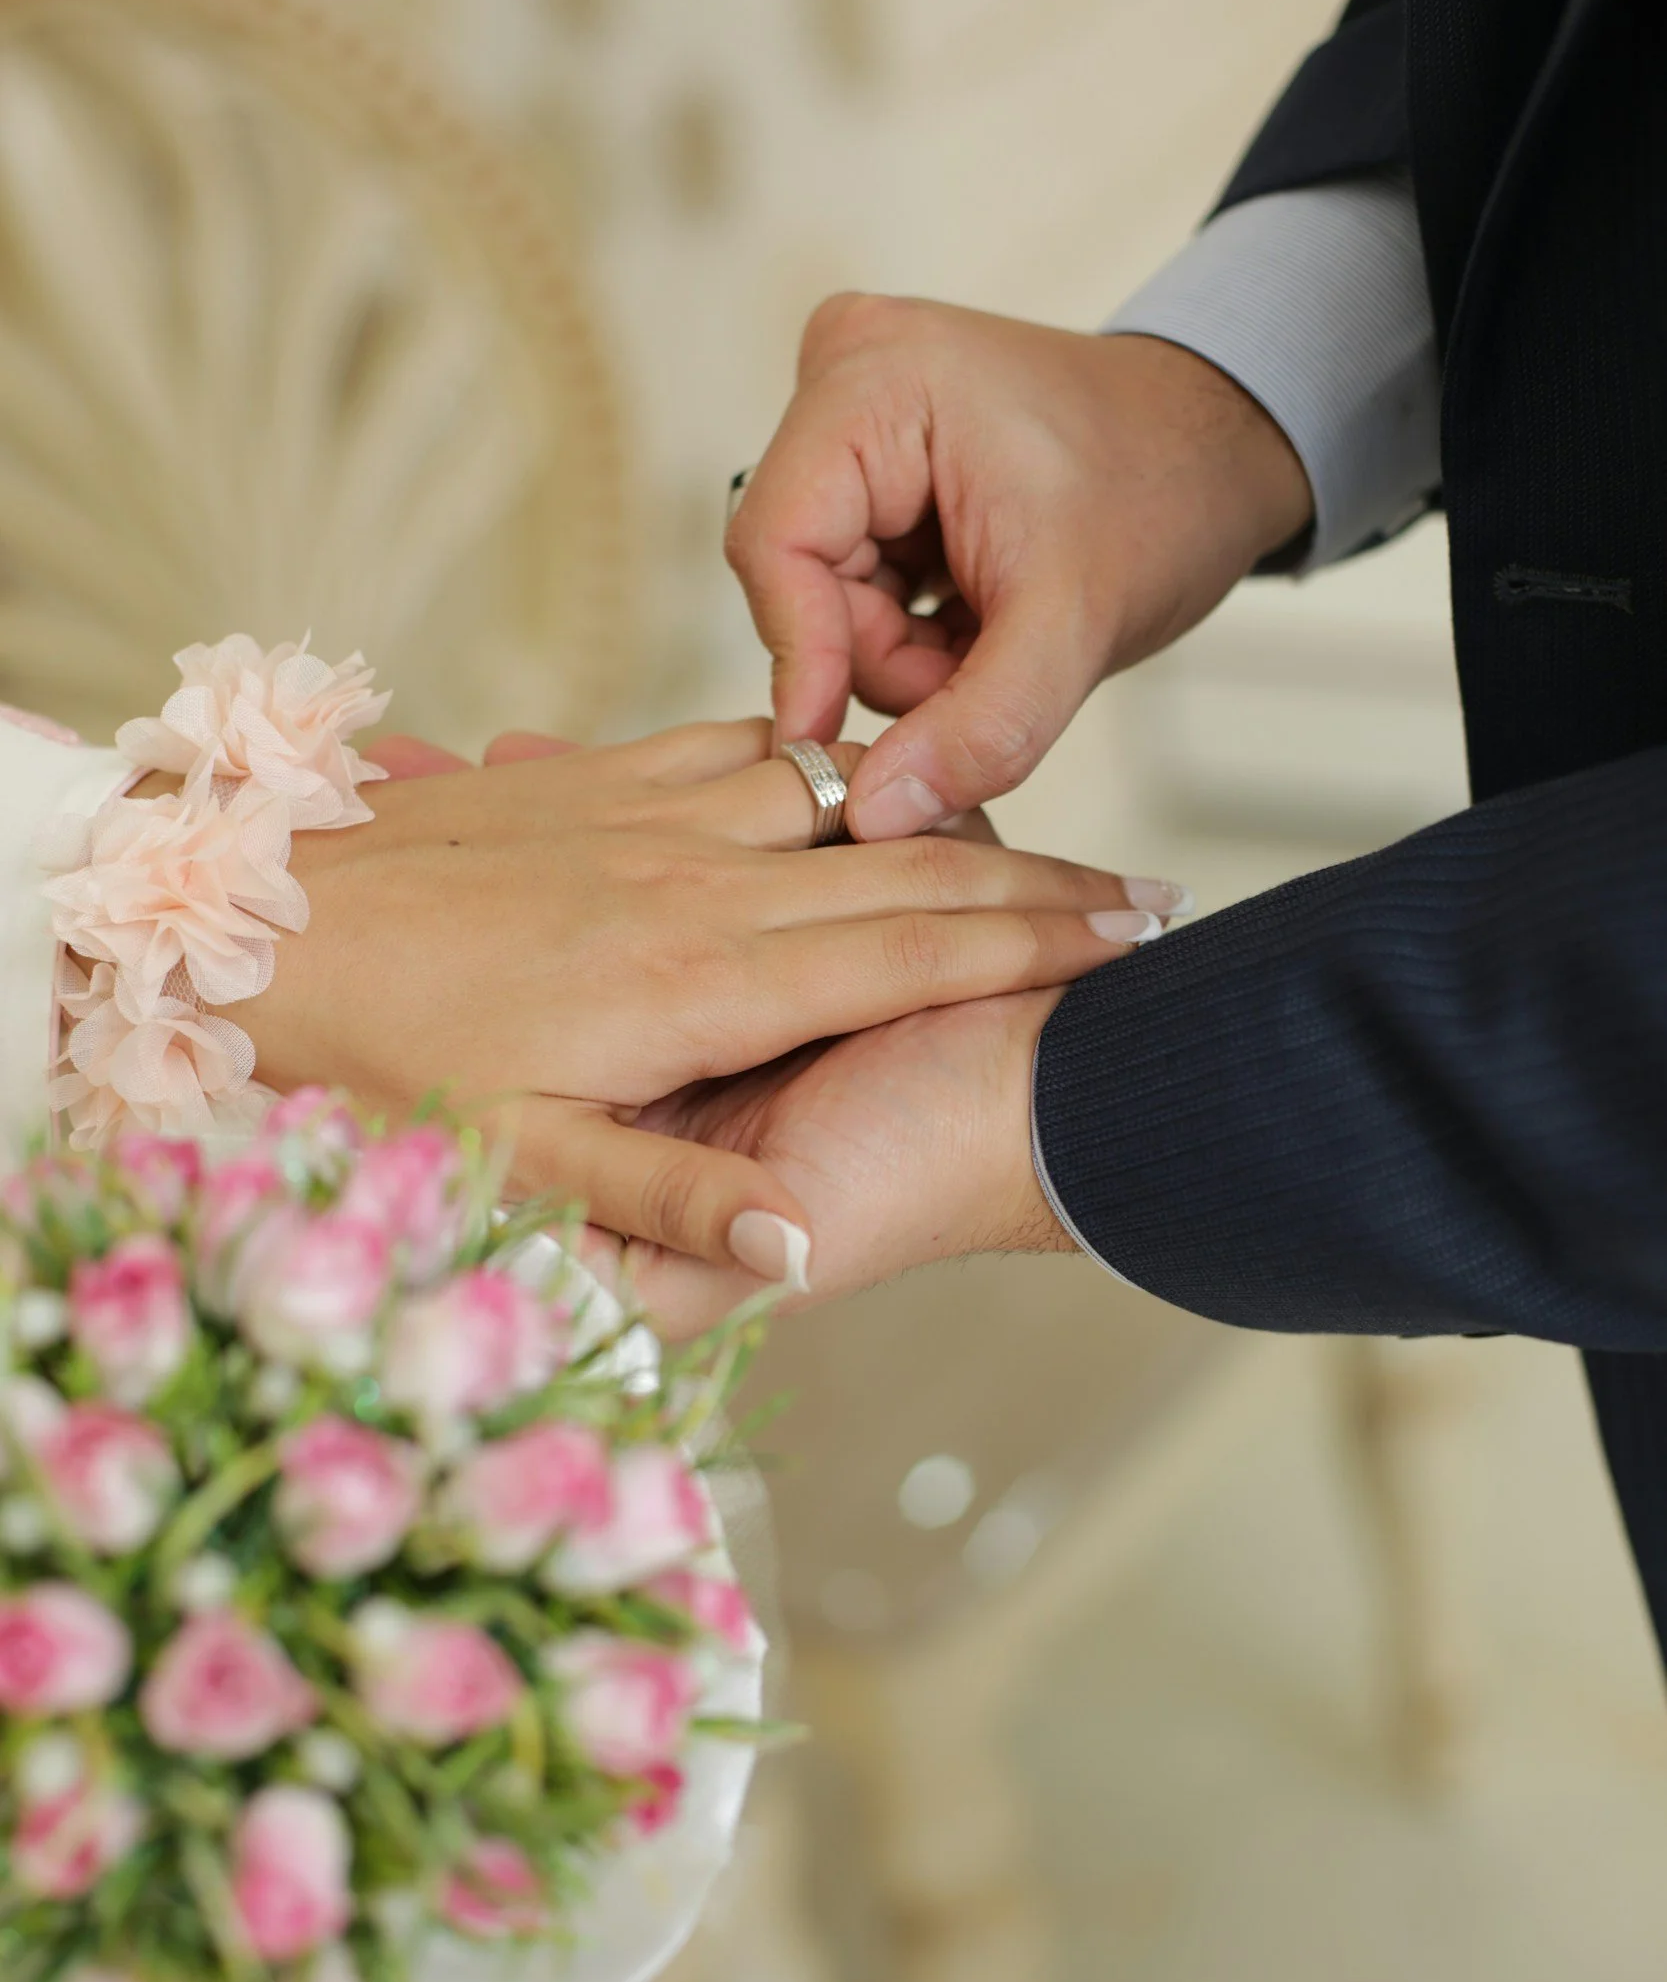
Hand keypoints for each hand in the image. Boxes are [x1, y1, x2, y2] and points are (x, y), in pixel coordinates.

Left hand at [219, 722, 1159, 1277]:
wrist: (249, 916)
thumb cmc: (382, 1059)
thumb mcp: (520, 1161)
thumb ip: (667, 1201)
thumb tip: (794, 1234)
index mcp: (701, 980)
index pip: (914, 949)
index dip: (1037, 947)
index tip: (1141, 943)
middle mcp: (696, 882)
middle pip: (905, 864)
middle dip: (1034, 881)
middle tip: (1142, 899)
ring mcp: (649, 815)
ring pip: (837, 794)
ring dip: (932, 816)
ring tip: (1023, 850)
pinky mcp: (599, 777)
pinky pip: (741, 748)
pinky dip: (815, 767)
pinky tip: (843, 786)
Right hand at [727, 306, 1312, 834]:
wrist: (1222, 455)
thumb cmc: (1164, 497)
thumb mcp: (1075, 626)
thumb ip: (977, 729)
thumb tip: (870, 815)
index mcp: (874, 377)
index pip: (776, 546)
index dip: (807, 661)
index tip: (842, 758)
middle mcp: (843, 374)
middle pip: (799, 580)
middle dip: (888, 658)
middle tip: (981, 671)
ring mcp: (853, 417)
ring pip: (826, 600)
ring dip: (908, 654)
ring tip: (997, 638)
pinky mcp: (870, 462)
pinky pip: (852, 588)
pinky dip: (917, 631)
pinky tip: (981, 616)